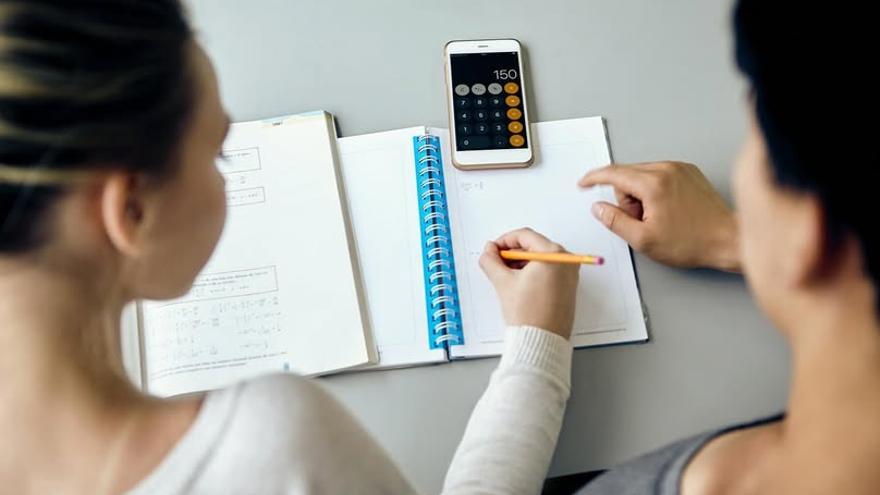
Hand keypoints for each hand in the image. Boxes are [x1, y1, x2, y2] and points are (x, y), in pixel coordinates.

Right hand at [479, 228, 578, 338]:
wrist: (542, 342)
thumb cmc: (529, 315)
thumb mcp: (503, 282)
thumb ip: (491, 260)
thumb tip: (489, 251)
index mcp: (554, 254)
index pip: (525, 235)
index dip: (504, 241)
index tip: (493, 249)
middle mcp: (567, 261)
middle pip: (534, 245)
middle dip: (512, 253)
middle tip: (497, 262)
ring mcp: (570, 274)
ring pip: (541, 258)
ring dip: (521, 263)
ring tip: (506, 276)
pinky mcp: (569, 286)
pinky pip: (549, 270)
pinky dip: (533, 272)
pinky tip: (519, 284)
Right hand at [579, 161, 739, 271]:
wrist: (728, 240)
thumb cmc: (692, 242)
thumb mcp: (643, 240)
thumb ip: (615, 221)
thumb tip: (599, 208)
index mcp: (654, 183)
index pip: (613, 173)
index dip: (593, 179)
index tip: (583, 184)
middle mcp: (667, 169)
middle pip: (627, 175)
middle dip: (625, 198)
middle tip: (640, 221)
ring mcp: (680, 168)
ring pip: (642, 175)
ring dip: (641, 195)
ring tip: (657, 218)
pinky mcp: (689, 172)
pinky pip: (659, 175)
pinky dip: (655, 191)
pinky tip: (667, 210)